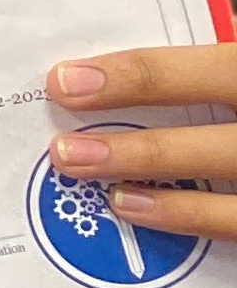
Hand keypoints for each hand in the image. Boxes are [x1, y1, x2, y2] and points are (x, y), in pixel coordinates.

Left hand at [48, 47, 236, 236]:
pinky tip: (144, 213)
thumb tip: (116, 69)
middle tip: (65, 151)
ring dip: (169, 203)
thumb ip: (206, 66)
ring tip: (107, 194)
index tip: (66, 81)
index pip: (209, 72)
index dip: (136, 76)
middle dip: (142, 150)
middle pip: (224, 145)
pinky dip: (198, 222)